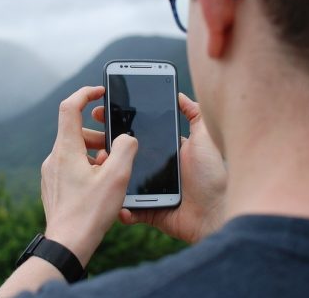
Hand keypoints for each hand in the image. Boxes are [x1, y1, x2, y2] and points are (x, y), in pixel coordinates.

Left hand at [41, 86, 137, 266]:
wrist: (67, 244)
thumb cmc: (90, 212)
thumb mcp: (116, 177)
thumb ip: (125, 149)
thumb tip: (126, 138)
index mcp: (66, 149)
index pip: (69, 107)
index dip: (85, 94)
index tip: (100, 92)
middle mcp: (54, 157)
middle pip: (76, 131)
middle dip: (99, 135)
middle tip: (116, 149)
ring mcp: (50, 173)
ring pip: (74, 150)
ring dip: (94, 153)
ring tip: (110, 172)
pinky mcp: (53, 186)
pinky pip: (70, 166)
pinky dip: (86, 167)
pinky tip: (99, 186)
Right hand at [91, 93, 226, 243]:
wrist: (216, 213)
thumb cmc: (213, 176)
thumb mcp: (205, 138)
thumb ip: (195, 114)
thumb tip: (179, 95)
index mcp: (166, 152)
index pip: (138, 136)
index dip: (120, 127)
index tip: (102, 115)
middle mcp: (156, 170)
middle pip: (126, 158)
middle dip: (107, 150)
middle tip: (92, 142)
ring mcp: (150, 192)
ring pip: (122, 182)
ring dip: (110, 176)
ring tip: (100, 168)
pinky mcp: (149, 211)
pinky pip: (129, 210)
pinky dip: (121, 208)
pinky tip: (114, 200)